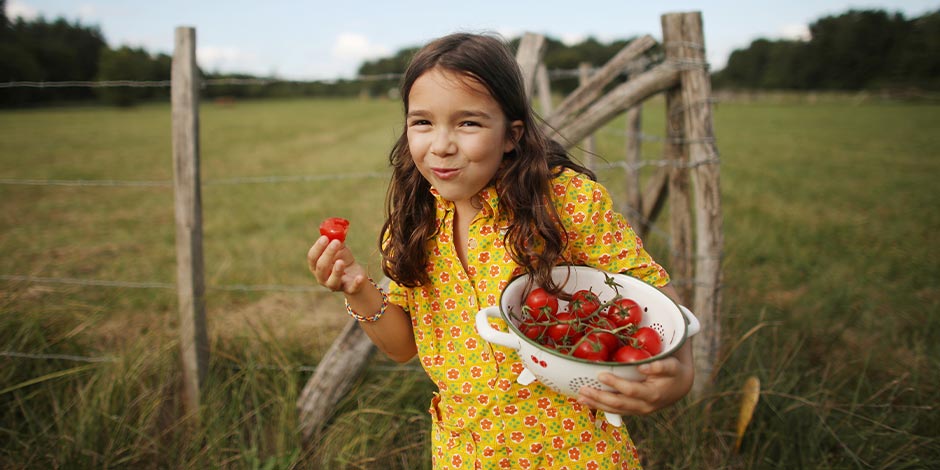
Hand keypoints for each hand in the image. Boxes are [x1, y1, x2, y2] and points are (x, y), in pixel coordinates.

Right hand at [307, 235, 367, 294]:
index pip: (312, 258)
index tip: (325, 237)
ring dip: (336, 271)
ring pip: (332, 281)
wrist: (355, 274)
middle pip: (321, 268)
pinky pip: (352, 288)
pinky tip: (360, 277)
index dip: (318, 248)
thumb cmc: (343, 259)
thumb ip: (337, 240)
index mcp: (316, 267)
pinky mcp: (349, 289)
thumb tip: (336, 231)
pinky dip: (356, 283)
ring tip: (341, 261)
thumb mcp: (339, 249)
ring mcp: (335, 285)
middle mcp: (322, 278)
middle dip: (328, 254)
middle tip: (336, 243)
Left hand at [576, 346, 693, 415]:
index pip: (631, 391)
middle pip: (619, 404)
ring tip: (580, 397)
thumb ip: (659, 366)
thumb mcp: (672, 366)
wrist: (681, 386)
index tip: (601, 375)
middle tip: (583, 389)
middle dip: (599, 397)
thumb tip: (642, 367)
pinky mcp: (634, 410)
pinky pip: (616, 410)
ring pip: (615, 410)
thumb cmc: (675, 371)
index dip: (615, 384)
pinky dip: (601, 407)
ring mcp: (638, 410)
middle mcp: (645, 406)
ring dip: (596, 404)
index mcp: (653, 394)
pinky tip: (588, 402)